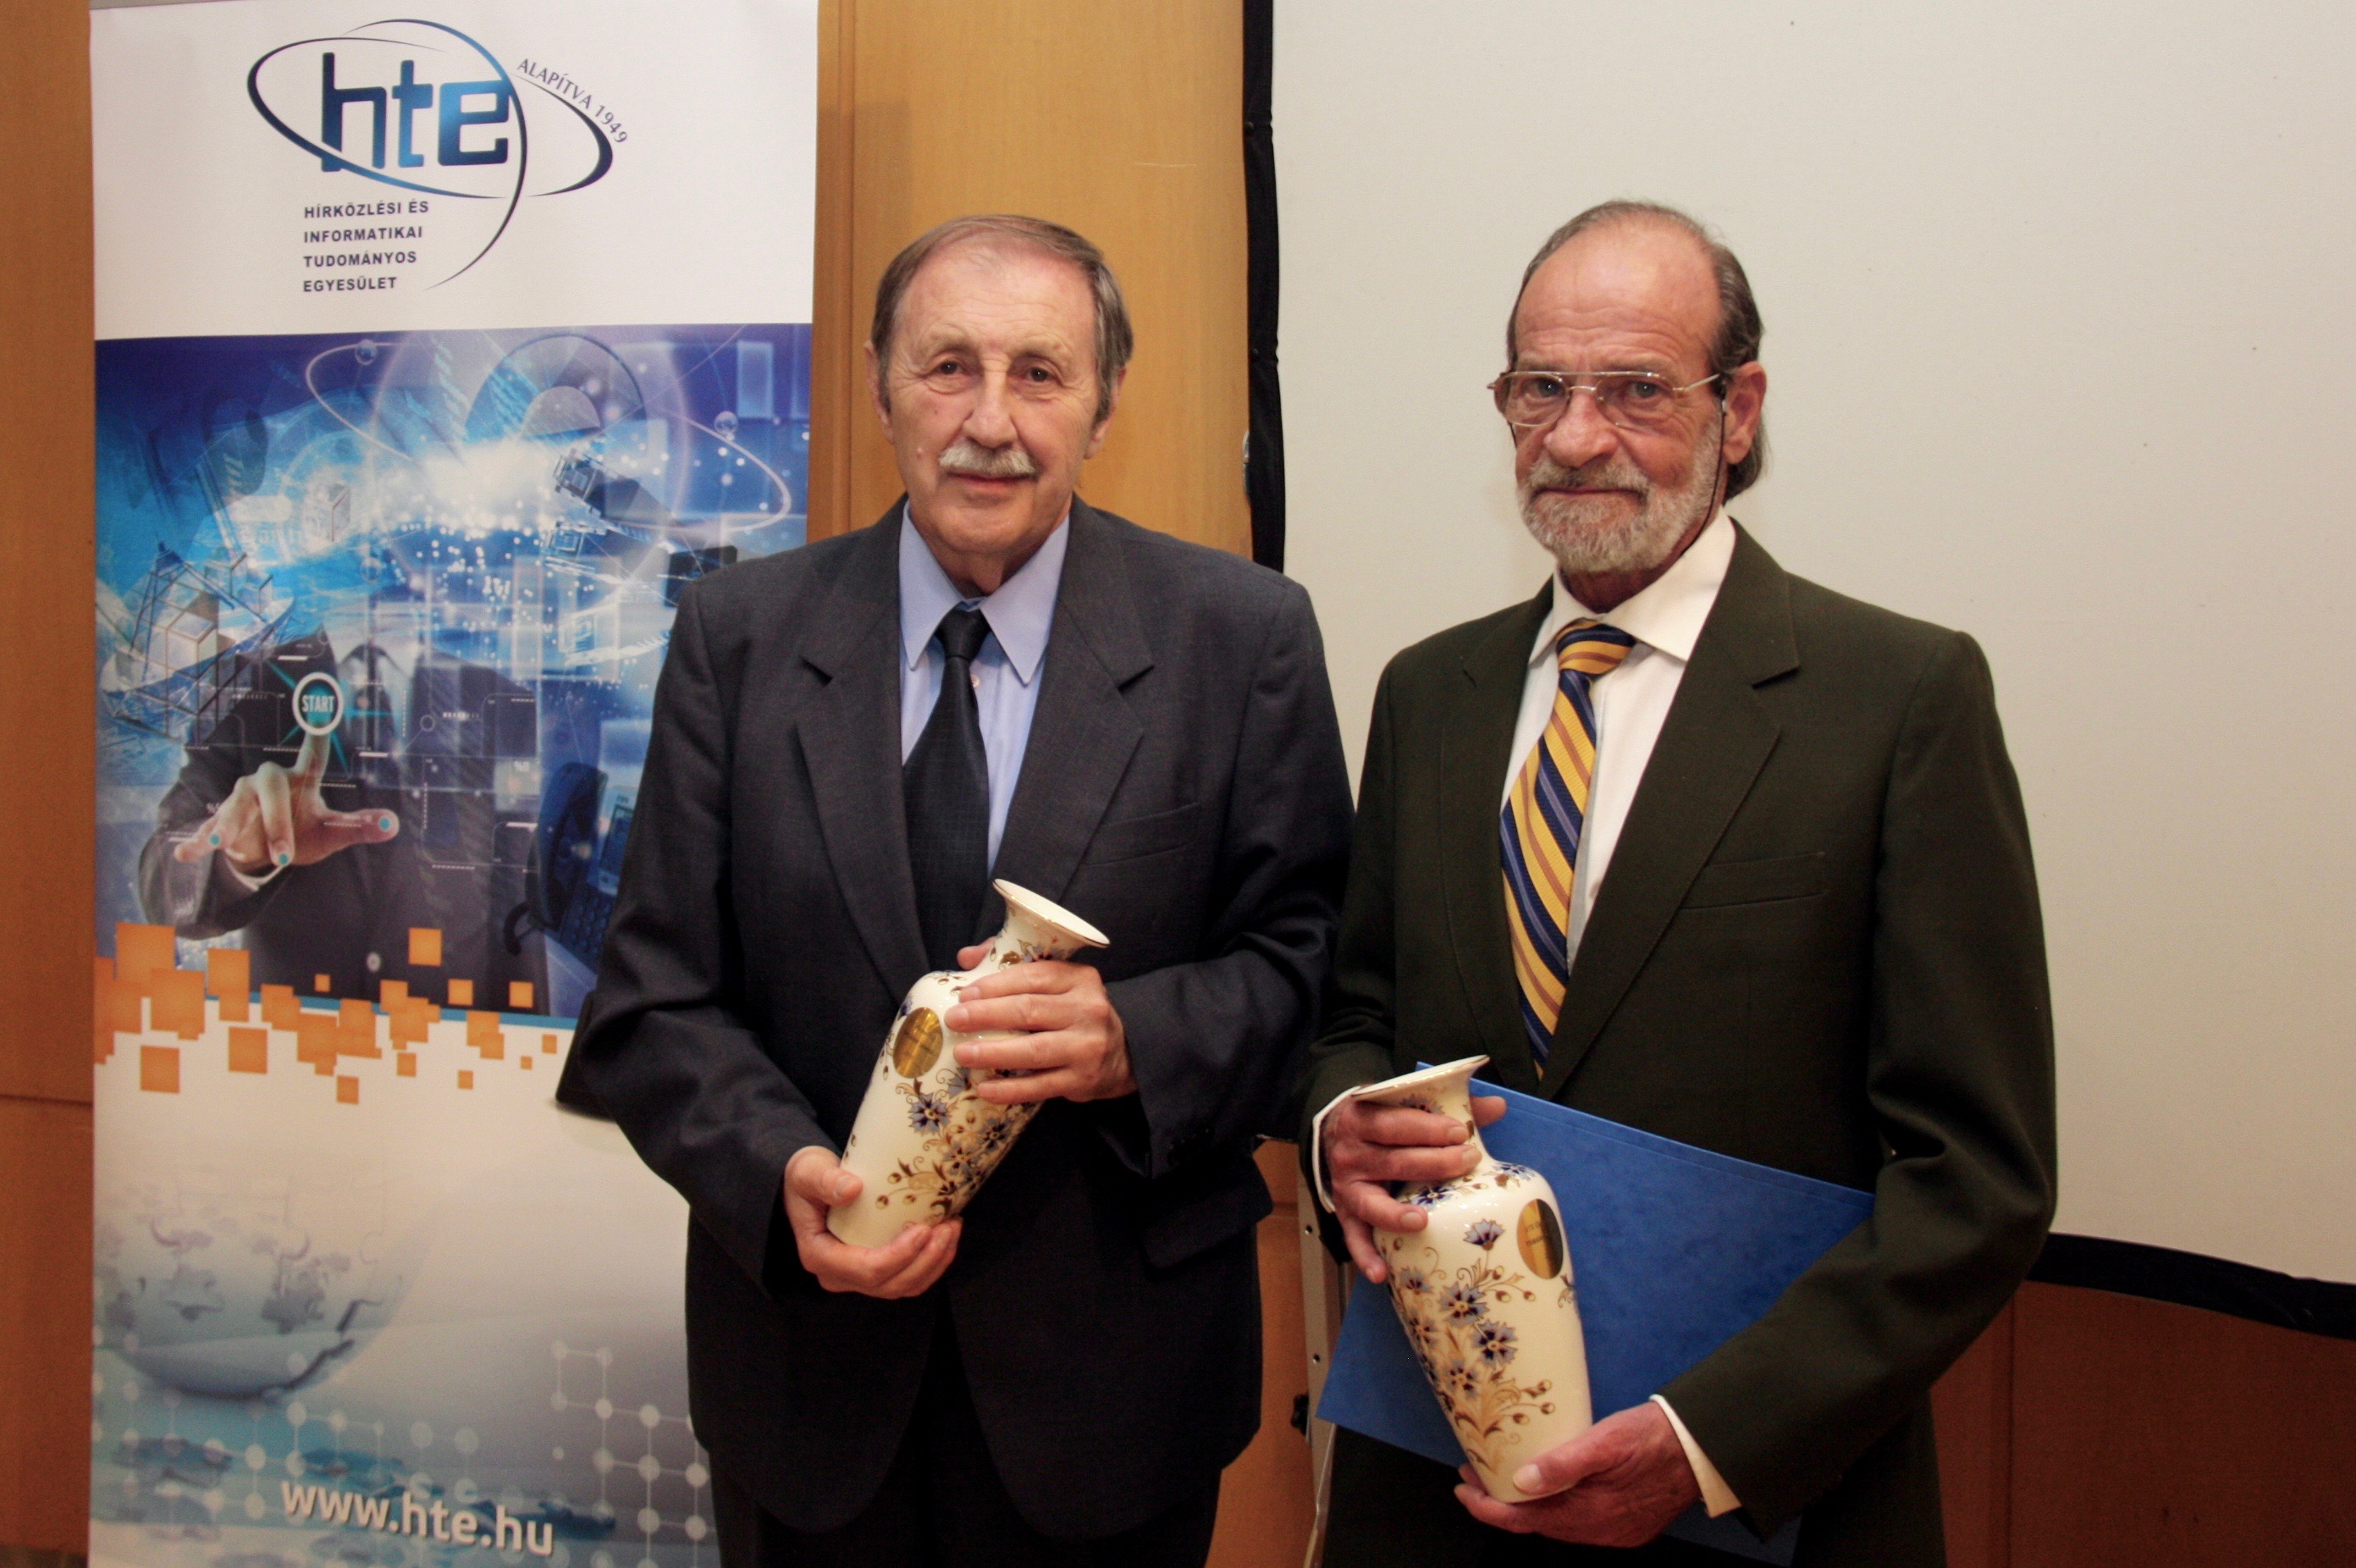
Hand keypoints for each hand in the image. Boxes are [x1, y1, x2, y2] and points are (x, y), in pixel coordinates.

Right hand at [172, 730, 397, 874]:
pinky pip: (206, 828)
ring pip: (235, 805)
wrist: (268, 853)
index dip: (319, 732)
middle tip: (284, 858)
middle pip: (271, 786)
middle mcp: (270, 783)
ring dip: (230, 826)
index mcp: (301, 781)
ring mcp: (242, 801)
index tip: (324, 701)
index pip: (314, 754)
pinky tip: (185, 853)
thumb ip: (360, 827)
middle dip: (276, 822)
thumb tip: (393, 825)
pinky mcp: (222, 823)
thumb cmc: (304, 834)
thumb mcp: (333, 834)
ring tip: (224, 845)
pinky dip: (198, 839)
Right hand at [782, 1147, 960, 1297]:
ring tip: (952, 1229)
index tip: (924, 1229)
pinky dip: (931, 1263)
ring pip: (903, 1286)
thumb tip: (852, 1189)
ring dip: (934, 1263)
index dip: (900, 1255)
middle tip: (949, 1227)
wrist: (810, 1184)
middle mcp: (838, 1275)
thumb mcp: (808, 1170)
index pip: (866, 1270)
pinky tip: (945, 1236)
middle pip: (890, 1284)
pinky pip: (907, 1279)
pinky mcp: (874, 1272)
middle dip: (926, 1260)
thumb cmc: (806, 1177)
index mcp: (820, 1256)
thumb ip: (825, 1179)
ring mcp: (856, 1278)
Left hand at [943, 944, 1133, 1103]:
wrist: (1124, 1052)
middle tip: (955, 1020)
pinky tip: (984, 1088)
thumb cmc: (1075, 1011)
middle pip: (1030, 1011)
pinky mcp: (1083, 1080)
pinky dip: (1010, 1089)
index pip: (1034, 976)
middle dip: (987, 1015)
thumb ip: (1013, 965)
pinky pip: (1040, 1086)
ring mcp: (1087, 1047)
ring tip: (963, 1054)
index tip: (965, 994)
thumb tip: (966, 957)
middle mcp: (1088, 1010)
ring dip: (994, 1053)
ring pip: (1034, 1050)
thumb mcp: (1058, 981)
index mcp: (1080, 979)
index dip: (996, 984)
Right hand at [1321, 1092, 1506, 1281]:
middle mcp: (1350, 1154)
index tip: (1460, 1132)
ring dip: (1396, 1214)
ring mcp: (1348, 1187)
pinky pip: (1354, 1237)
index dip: (1427, 1128)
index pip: (1394, 1123)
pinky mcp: (1347, 1214)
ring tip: (1421, 1220)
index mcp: (1362, 1119)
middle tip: (1466, 1161)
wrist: (1333, 1134)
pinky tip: (1382, 1272)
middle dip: (1433, 1163)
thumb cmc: (1380, 1120)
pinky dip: (1366, 1256)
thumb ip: (1448, 1105)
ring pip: (1372, 1202)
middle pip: (1392, 1161)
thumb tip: (1497, 1106)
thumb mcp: (1403, 1105)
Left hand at [1453, 1402, 1700, 1545]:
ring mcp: (1614, 1532)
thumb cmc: (1653, 1438)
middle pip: (1536, 1524)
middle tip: (1476, 1474)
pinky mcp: (1627, 1526)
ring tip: (1504, 1477)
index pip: (1523, 1520)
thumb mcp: (1606, 1441)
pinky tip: (1546, 1486)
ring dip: (1527, 1504)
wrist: (1702, 1450)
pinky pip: (1579, 1522)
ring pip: (1557, 1524)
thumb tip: (1522, 1480)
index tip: (1463, 1487)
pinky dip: (1555, 1506)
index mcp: (1589, 1514)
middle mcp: (1599, 1532)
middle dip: (1501, 1502)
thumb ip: (1564, 1463)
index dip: (1487, 1506)